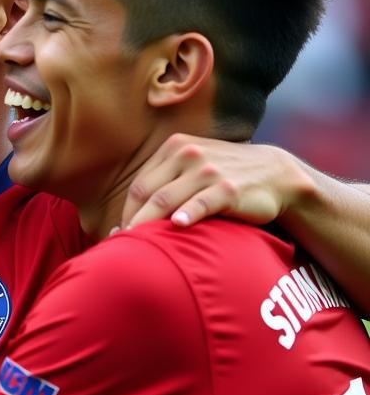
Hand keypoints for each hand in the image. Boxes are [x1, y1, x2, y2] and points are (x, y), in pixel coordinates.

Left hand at [121, 134, 311, 230]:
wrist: (275, 174)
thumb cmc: (223, 177)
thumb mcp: (191, 167)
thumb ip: (163, 181)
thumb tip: (128, 217)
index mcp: (173, 147)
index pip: (139, 185)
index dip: (127, 212)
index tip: (120, 236)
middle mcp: (188, 154)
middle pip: (147, 193)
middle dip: (132, 222)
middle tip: (123, 247)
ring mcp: (208, 170)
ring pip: (166, 199)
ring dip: (147, 224)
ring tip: (137, 245)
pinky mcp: (229, 188)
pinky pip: (201, 202)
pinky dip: (187, 214)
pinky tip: (177, 226)